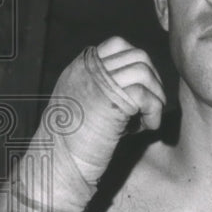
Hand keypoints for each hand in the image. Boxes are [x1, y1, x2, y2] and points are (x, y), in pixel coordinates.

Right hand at [14, 37, 166, 211]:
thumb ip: (104, 90)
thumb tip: (139, 89)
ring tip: (147, 119)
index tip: (138, 93)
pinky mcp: (110, 101)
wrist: (55, 166)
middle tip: (148, 108)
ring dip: (155, 95)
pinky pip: (146, 94)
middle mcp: (88, 70)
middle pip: (137, 55)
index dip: (136, 66)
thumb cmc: (70, 147)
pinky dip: (154, 112)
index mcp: (79, 68)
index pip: (117, 45)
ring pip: (144, 71)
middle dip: (152, 80)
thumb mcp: (83, 107)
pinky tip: (147, 129)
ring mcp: (98, 83)